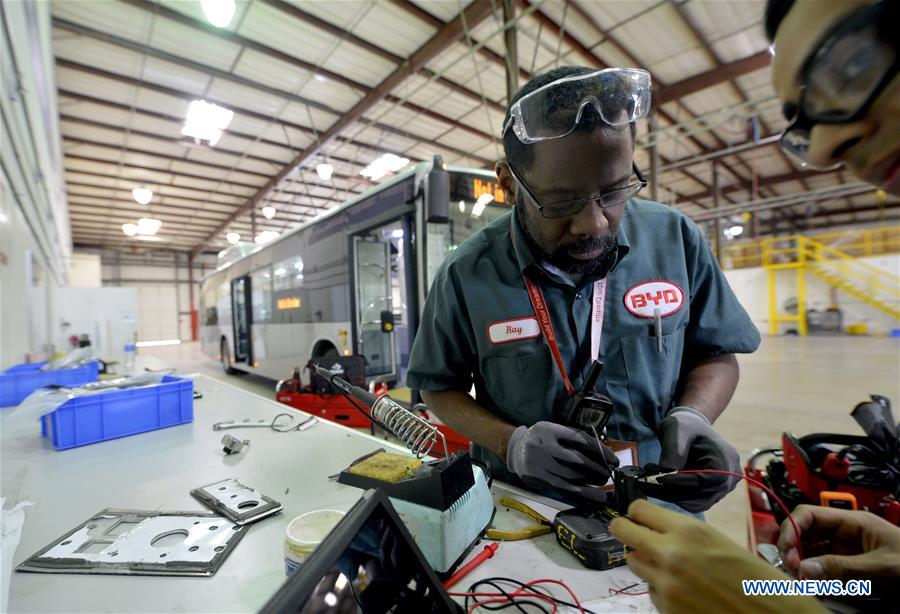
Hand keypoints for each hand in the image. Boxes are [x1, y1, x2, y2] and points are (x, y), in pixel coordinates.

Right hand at [506, 421, 617, 503]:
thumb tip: (602, 453)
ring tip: (603, 482)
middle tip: (609, 472)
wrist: (515, 451)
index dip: (600, 450)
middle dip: (598, 467)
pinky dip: (584, 493)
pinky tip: (597, 496)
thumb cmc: (541, 440)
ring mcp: (541, 464)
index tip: (613, 459)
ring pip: (573, 476)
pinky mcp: (541, 480)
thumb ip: (572, 438)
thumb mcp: (553, 430)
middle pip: (578, 459)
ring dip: (592, 481)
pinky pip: (566, 488)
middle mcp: (544, 446)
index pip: (580, 440)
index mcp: (550, 430)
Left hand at [610, 499, 824, 613]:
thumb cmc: (755, 578)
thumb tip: (657, 529)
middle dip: (625, 530)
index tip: (638, 516)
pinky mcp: (665, 608)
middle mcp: (670, 554)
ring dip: (645, 562)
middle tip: (631, 533)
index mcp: (688, 531)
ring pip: (634, 562)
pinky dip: (661, 589)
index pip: (639, 509)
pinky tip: (686, 592)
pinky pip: (651, 591)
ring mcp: (664, 584)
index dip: (637, 512)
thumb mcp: (719, 542)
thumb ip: (685, 534)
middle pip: (622, 531)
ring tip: (670, 567)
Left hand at [655, 406, 740, 511]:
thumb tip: (667, 472)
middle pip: (702, 495)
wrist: (690, 428)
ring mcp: (720, 488)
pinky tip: (657, 483)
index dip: (684, 482)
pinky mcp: (708, 494)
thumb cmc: (685, 424)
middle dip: (672, 491)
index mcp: (726, 458)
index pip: (709, 479)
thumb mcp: (676, 429)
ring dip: (669, 495)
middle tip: (644, 482)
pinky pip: (691, 503)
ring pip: (695, 503)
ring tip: (647, 480)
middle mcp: (729, 477)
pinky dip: (673, 496)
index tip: (659, 479)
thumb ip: (673, 449)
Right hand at [778, 504, 899, 579]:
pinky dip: (813, 576)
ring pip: (811, 551)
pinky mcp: (848, 567)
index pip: (810, 514)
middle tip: (791, 569)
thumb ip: (843, 567)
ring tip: (798, 580)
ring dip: (801, 564)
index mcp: (852, 522)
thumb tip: (804, 569)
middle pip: (806, 533)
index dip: (792, 528)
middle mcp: (844, 533)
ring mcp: (845, 550)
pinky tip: (811, 585)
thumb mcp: (881, 565)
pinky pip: (822, 568)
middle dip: (793, 548)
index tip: (787, 550)